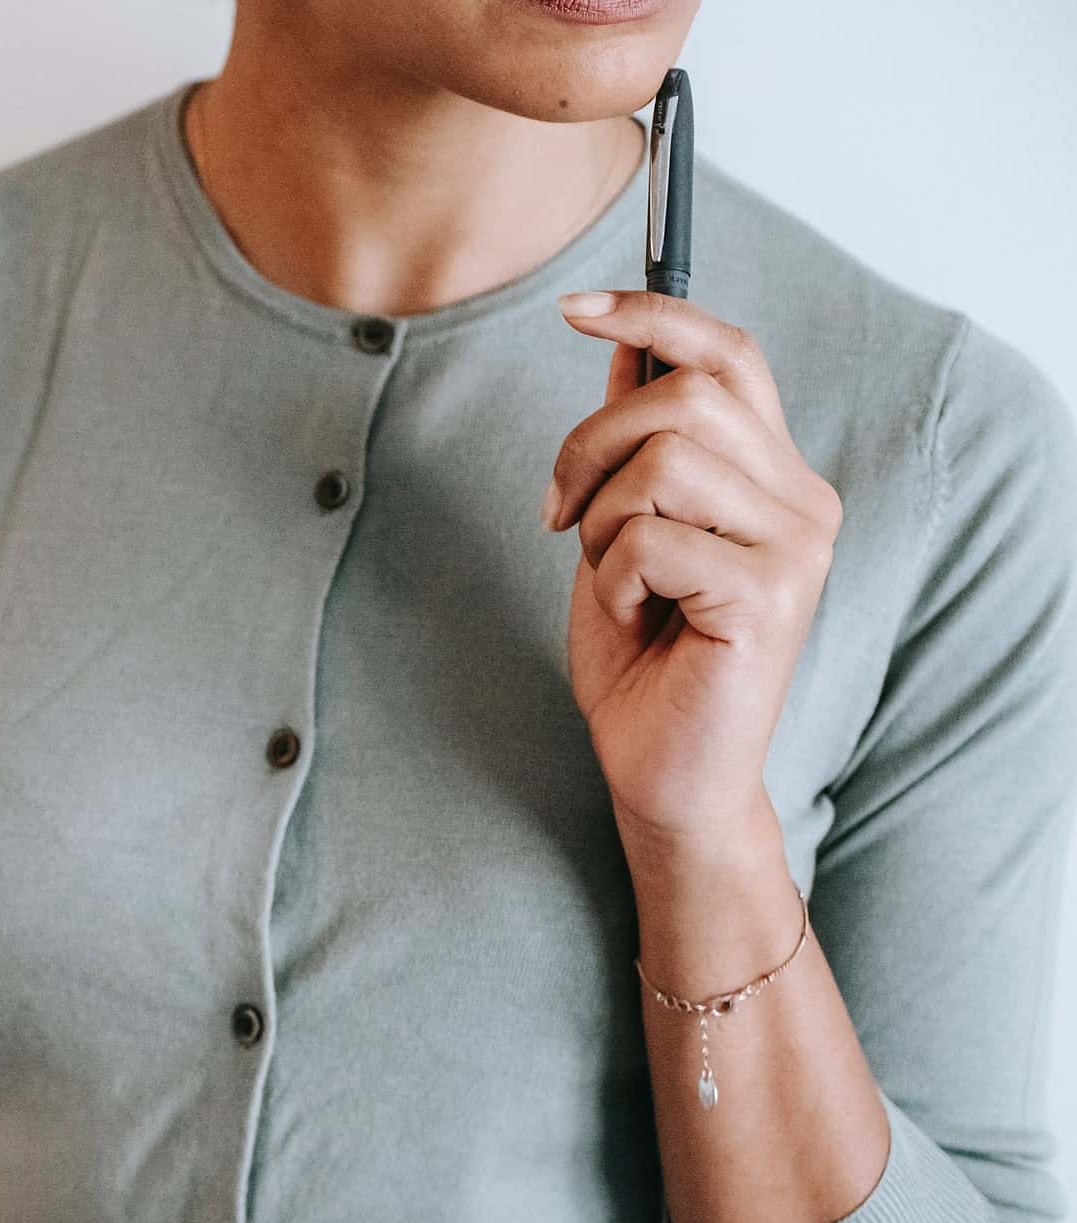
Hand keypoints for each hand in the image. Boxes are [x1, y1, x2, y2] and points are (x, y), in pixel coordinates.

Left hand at [546, 289, 843, 854]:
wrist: (663, 773)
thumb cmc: (641, 658)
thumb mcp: (619, 533)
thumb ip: (633, 446)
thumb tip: (620, 347)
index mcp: (774, 475)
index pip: (731, 356)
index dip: (654, 317)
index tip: (574, 309)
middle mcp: (803, 499)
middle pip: (683, 397)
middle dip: (589, 445)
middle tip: (560, 515)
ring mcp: (797, 547)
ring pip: (662, 463)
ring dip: (600, 521)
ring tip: (612, 581)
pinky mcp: (770, 597)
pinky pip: (653, 539)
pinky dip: (611, 577)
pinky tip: (634, 619)